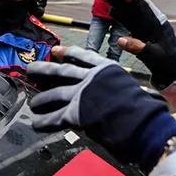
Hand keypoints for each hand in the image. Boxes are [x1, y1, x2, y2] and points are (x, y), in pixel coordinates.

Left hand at [27, 47, 175, 172]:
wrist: (143, 123)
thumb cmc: (145, 109)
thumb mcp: (132, 88)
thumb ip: (120, 89)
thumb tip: (125, 94)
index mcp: (106, 69)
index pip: (82, 56)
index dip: (67, 53)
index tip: (56, 51)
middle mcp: (90, 78)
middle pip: (60, 71)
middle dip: (43, 69)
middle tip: (31, 69)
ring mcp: (81, 94)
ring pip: (54, 94)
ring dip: (41, 100)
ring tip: (33, 105)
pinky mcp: (75, 112)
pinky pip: (54, 117)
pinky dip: (43, 122)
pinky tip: (36, 124)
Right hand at [101, 0, 175, 85]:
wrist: (175, 70)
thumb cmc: (169, 62)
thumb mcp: (154, 56)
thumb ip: (138, 48)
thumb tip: (121, 40)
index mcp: (158, 25)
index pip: (144, 8)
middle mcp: (151, 23)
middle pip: (135, 7)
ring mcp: (146, 28)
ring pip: (131, 14)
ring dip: (120, 5)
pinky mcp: (142, 35)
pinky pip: (130, 23)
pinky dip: (121, 17)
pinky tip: (113, 12)